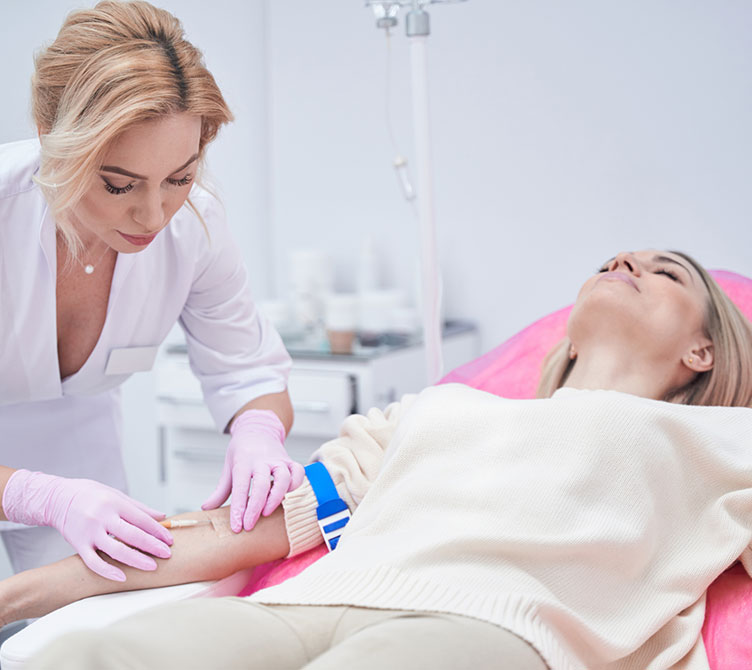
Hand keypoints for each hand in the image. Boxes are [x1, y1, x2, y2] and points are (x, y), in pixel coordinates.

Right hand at [2, 470, 172, 581]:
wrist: (59, 498)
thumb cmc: (92, 495)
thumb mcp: (117, 495)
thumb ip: (139, 508)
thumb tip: (162, 517)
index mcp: (115, 503)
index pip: (141, 519)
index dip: (158, 531)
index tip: (170, 540)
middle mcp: (103, 517)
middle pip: (132, 535)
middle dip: (152, 546)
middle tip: (167, 554)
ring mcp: (90, 532)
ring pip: (115, 550)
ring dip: (136, 560)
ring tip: (152, 566)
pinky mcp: (78, 544)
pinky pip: (93, 562)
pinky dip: (108, 571)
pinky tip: (122, 577)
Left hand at [201, 409, 304, 531]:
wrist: (258, 430)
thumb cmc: (242, 451)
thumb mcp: (228, 467)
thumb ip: (221, 490)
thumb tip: (207, 508)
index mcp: (243, 461)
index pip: (241, 487)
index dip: (239, 508)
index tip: (237, 526)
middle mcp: (262, 460)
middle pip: (262, 484)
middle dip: (256, 507)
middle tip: (249, 525)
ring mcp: (278, 460)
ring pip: (283, 477)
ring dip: (277, 497)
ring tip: (267, 512)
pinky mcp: (290, 461)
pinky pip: (298, 472)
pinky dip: (295, 485)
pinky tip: (287, 496)